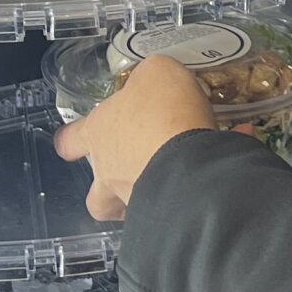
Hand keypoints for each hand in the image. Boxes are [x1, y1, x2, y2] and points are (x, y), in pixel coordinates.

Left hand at [53, 56, 212, 221]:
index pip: (70, 141)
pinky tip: (221, 169)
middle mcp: (110, 173)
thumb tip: (154, 79)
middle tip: (128, 175)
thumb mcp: (157, 73)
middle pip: (95, 196)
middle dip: (107, 192)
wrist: (192, 163)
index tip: (75, 138)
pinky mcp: (169, 218)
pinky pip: (181, 205)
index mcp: (99, 134)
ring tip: (181, 173)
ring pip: (134, 207)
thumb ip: (150, 76)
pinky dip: (197, 189)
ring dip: (152, 191)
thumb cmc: (164, 114)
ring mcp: (136, 201)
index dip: (72, 139)